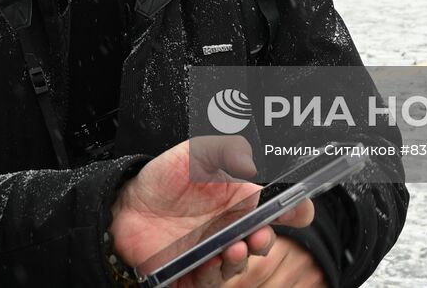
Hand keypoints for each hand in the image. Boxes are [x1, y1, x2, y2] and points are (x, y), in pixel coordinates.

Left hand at [108, 137, 314, 286]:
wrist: (125, 204)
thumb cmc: (163, 178)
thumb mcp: (194, 154)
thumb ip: (222, 151)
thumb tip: (249, 160)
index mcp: (237, 200)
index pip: (274, 209)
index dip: (293, 211)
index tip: (301, 211)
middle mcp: (229, 228)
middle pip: (260, 240)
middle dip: (265, 241)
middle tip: (260, 235)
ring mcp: (212, 251)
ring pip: (237, 263)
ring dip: (241, 259)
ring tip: (235, 249)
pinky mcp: (191, 272)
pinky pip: (208, 280)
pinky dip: (212, 274)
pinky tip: (208, 261)